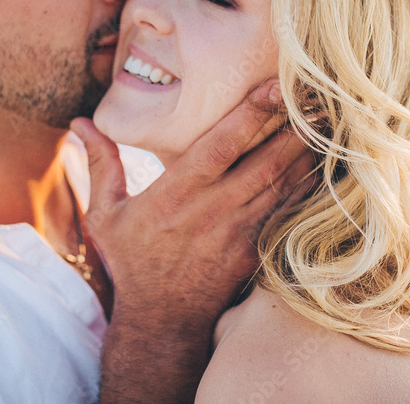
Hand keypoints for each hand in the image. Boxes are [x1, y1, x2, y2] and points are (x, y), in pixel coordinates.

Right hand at [70, 80, 315, 402]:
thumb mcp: (106, 215)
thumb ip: (100, 165)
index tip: (273, 86)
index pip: (220, 146)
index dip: (249, 114)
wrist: (162, 322)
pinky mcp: (255, 250)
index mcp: (176, 194)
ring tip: (329, 119)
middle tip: (318, 93)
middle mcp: (212, 210)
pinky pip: (287, 211)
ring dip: (307, 151)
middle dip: (293, 126)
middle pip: (263, 160)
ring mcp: (238, 232)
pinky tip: (326, 163)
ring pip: (282, 184)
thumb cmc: (132, 262)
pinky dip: (308, 186)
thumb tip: (79, 123)